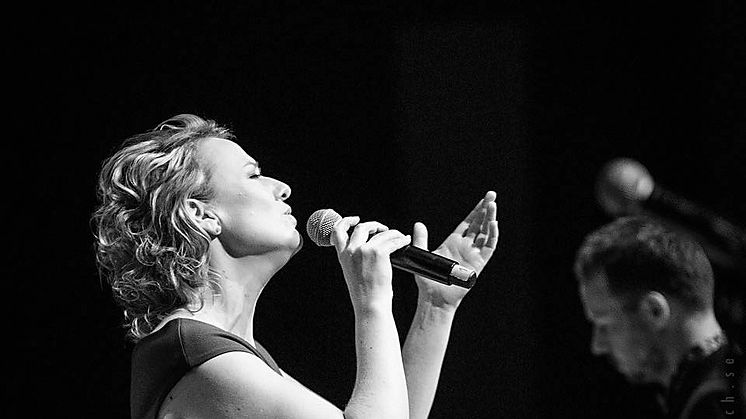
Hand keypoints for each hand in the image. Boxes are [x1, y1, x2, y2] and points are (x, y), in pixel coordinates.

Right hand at [331, 216, 411, 310]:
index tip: (356, 219)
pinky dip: (401, 239)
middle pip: (362, 227)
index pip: (337, 231)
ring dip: (393, 233)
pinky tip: (406, 241)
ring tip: (400, 237)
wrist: (370, 304)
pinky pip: (393, 240)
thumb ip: (354, 258)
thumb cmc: (365, 293)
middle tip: (384, 229)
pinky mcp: (379, 253)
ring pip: (381, 233)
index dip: (346, 221)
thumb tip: (366, 246)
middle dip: (375, 225)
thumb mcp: (352, 273)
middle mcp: (351, 250)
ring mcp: (365, 250)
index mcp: (342, 255)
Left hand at [412, 191, 498, 308]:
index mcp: (454, 242)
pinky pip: (489, 248)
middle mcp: (466, 246)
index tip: (483, 199)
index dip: (475, 211)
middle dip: (486, 209)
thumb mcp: (422, 255)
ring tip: (493, 205)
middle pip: (479, 224)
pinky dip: (492, 236)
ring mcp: (474, 254)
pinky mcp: (479, 264)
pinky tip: (493, 224)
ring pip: (486, 233)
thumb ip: (421, 239)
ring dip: (490, 219)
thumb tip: (418, 224)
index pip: (468, 222)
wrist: (435, 297)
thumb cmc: (428, 279)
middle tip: (492, 195)